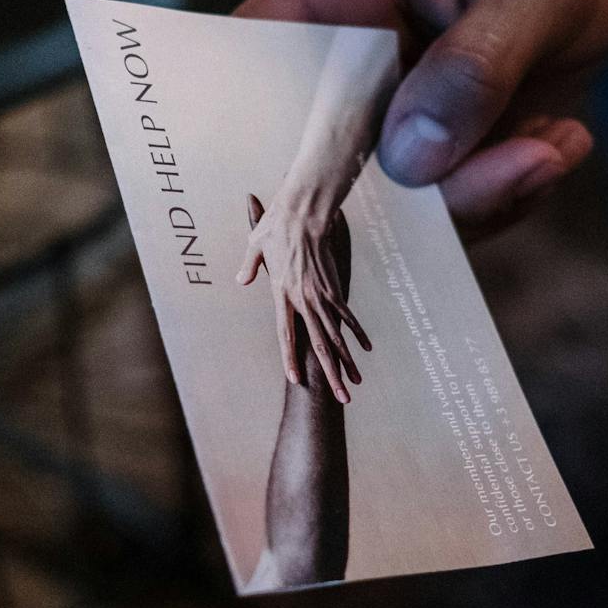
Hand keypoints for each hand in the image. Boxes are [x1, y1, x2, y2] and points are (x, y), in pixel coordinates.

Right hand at [237, 0, 607, 235]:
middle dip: (401, 190)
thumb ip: (474, 67)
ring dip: (473, 196)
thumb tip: (413, 155)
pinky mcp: (434, 156)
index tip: (285, 182)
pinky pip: (444, 210)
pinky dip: (503, 196)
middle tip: (497, 174)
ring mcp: (389, 118)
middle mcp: (351, 64)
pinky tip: (557, 145)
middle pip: (323, 155)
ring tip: (550, 149)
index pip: (256, 57)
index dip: (249, 123)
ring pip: (390, 198)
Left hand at [242, 193, 370, 403]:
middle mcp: (303, 300)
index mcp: (280, 295)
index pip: (286, 334)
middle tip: (340, 398)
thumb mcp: (255, 246)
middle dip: (329, 374)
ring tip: (354, 384)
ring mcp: (321, 294)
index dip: (290, 358)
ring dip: (346, 361)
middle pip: (317, 345)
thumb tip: (242, 280)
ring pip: (335, 336)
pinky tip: (365, 349)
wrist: (303, 210)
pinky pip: (347, 315)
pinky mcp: (335, 285)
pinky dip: (357, 333)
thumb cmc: (276, 225)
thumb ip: (249, 267)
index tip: (296, 379)